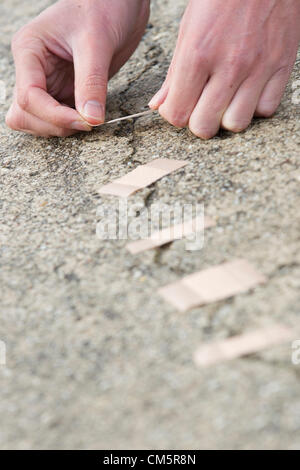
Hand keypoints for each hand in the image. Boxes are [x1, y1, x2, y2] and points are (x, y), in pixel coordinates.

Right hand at [6, 0, 149, 136]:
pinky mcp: (65, 90)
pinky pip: (57, 118)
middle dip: (54, 125)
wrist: (121, 1)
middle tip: (87, 122)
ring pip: (37, 120)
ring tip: (89, 119)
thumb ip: (92, 83)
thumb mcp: (97, 43)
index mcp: (30, 50)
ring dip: (60, 128)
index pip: (28, 97)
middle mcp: (33, 69)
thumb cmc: (104, 7)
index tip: (85, 122)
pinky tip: (90, 117)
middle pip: (26, 114)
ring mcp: (48, 81)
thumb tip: (91, 120)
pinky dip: (70, 124)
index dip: (54, 117)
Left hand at [149, 0, 299, 138]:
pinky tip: (248, 90)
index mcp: (198, 54)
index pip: (177, 114)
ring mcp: (258, 67)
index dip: (174, 115)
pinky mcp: (282, 65)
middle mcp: (229, 65)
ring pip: (236, 124)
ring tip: (225, 99)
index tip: (178, 105)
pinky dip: (255, 106)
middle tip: (200, 106)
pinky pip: (265, 109)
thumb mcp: (188, 29)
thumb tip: (158, 105)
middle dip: (198, 121)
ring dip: (226, 118)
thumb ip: (173, 74)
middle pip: (204, 127)